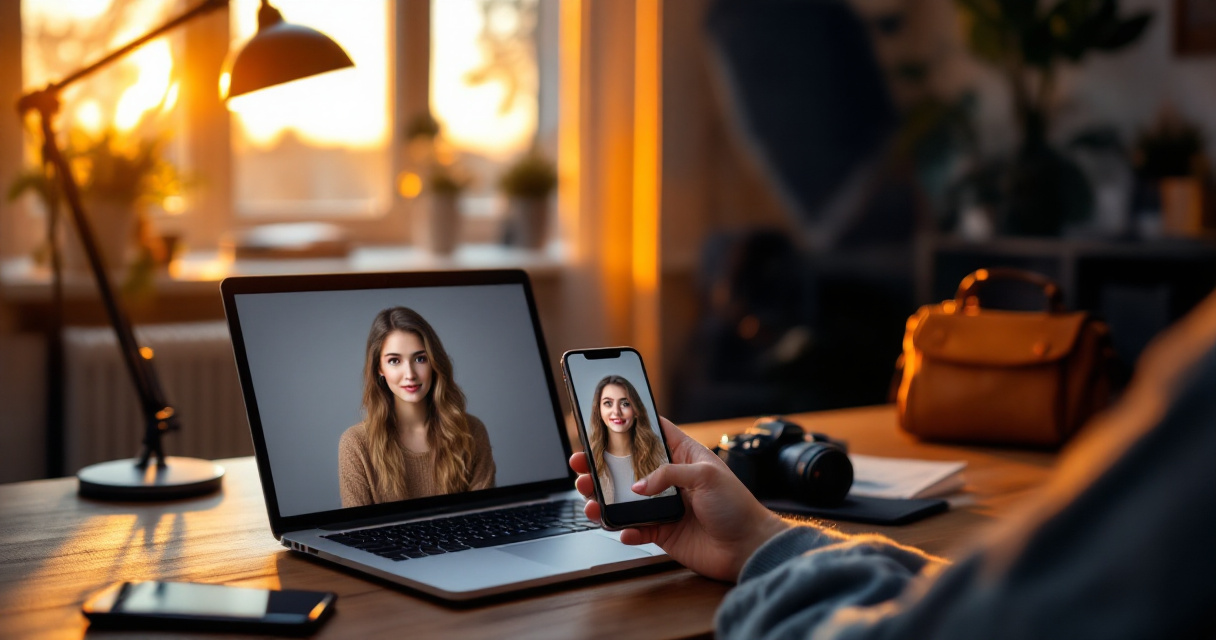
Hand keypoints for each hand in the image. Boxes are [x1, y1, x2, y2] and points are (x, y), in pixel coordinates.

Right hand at [570, 417, 789, 581]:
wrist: (748, 548)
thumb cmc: (737, 506)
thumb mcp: (707, 476)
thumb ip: (669, 474)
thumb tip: (638, 485)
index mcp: (684, 456)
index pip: (653, 434)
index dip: (630, 427)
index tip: (604, 424)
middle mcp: (670, 479)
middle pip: (629, 467)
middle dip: (603, 466)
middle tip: (581, 465)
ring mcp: (664, 506)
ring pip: (625, 499)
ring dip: (605, 499)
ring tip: (590, 500)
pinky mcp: (663, 532)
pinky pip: (635, 529)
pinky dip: (625, 529)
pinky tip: (623, 529)